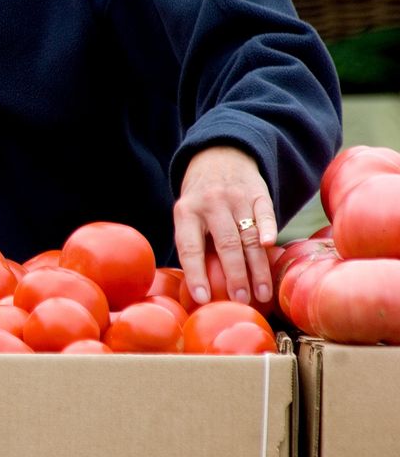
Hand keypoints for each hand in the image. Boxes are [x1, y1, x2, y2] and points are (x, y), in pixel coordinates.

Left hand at [173, 145, 277, 306]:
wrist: (219, 156)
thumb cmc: (200, 200)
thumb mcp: (188, 215)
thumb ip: (196, 244)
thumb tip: (202, 292)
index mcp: (186, 212)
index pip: (189, 248)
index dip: (196, 274)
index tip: (203, 298)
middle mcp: (210, 203)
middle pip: (225, 244)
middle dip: (235, 276)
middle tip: (241, 300)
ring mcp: (236, 197)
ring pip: (248, 236)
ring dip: (256, 267)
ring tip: (262, 294)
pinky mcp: (258, 192)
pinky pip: (265, 214)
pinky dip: (268, 229)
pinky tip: (270, 247)